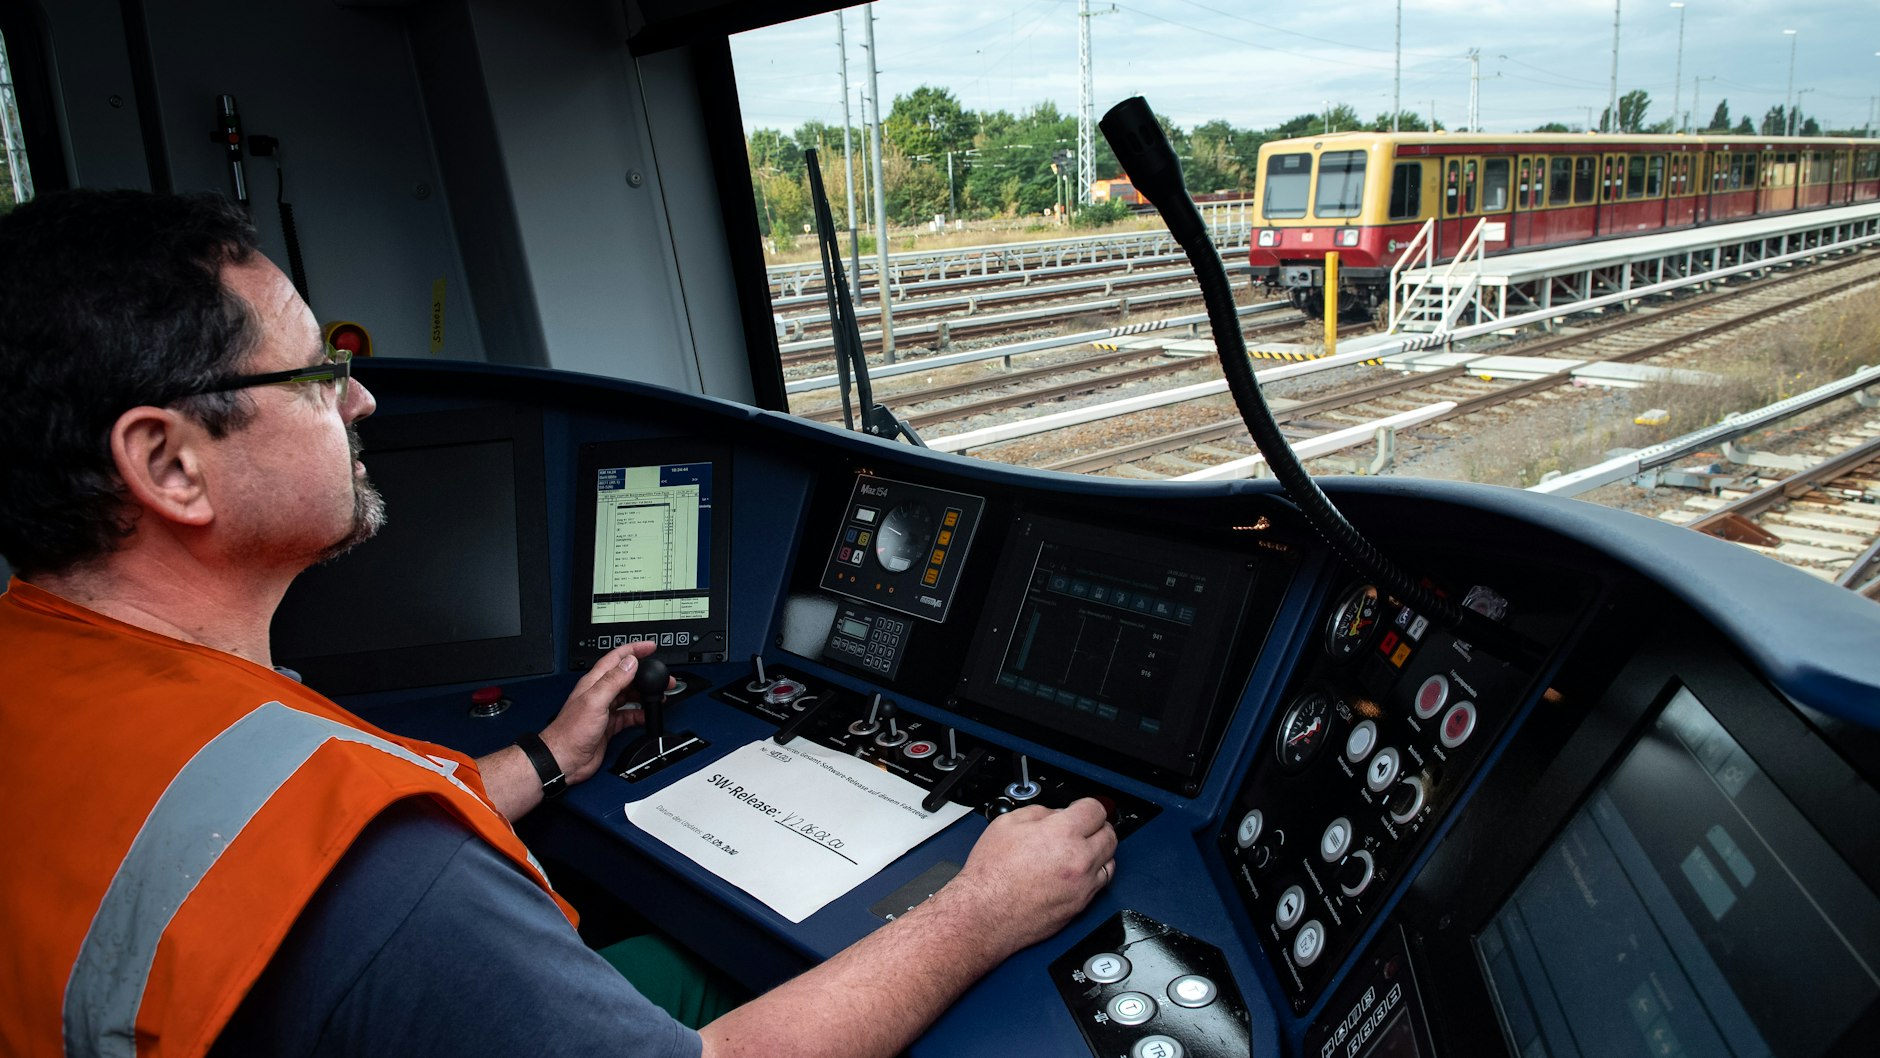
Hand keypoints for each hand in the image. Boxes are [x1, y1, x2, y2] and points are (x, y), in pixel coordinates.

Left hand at [538, 640, 664, 784]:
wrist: (564, 759)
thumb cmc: (570, 731)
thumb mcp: (594, 701)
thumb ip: (613, 680)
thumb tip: (630, 662)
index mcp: (594, 682)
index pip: (616, 658)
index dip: (634, 650)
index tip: (650, 647)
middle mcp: (600, 693)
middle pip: (626, 677)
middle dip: (645, 675)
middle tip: (662, 676)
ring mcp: (604, 709)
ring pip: (629, 696)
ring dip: (644, 694)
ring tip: (659, 695)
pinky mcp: (608, 725)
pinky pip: (628, 715)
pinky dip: (639, 714)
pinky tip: (646, 716)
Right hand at [944, 798, 1116, 950]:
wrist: (985, 914)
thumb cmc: (990, 875)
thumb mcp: (1007, 824)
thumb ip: (1040, 813)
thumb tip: (1055, 815)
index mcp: (1062, 834)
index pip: (1095, 810)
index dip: (1086, 806)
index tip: (1081, 809)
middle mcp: (1079, 860)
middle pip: (1109, 834)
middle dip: (1097, 827)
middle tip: (1083, 827)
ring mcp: (1083, 886)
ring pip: (1110, 860)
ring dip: (1099, 852)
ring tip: (1080, 850)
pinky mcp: (1081, 906)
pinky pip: (1100, 884)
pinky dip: (1093, 874)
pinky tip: (1076, 871)